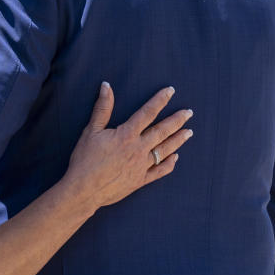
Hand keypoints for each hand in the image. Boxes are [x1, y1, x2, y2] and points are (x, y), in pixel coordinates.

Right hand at [64, 82, 192, 212]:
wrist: (84, 189)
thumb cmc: (85, 159)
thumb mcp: (91, 130)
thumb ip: (102, 108)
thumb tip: (106, 86)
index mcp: (127, 135)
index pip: (147, 113)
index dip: (159, 100)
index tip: (171, 91)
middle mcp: (138, 149)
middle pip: (162, 131)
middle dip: (177, 120)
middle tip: (189, 112)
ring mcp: (142, 166)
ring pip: (165, 150)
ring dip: (178, 140)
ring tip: (189, 132)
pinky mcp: (140, 180)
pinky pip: (160, 171)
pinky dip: (169, 164)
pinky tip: (176, 158)